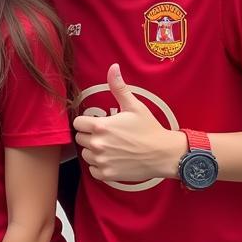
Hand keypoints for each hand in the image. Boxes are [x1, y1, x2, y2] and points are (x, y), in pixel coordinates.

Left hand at [72, 64, 184, 182]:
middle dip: (90, 136)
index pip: (77, 124)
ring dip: (94, 152)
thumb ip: (119, 87)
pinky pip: (93, 170)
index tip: (97, 124)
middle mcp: (97, 144)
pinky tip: (113, 160)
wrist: (164, 154)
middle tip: (108, 136)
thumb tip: (113, 67)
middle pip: (80, 139)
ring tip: (111, 147)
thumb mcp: (134, 106)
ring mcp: (101, 160)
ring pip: (85, 154)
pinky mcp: (106, 174)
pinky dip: (100, 166)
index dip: (86, 123)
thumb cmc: (149, 129)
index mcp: (100, 126)